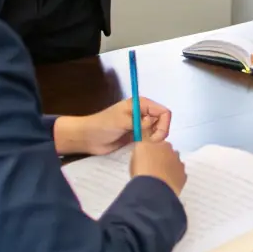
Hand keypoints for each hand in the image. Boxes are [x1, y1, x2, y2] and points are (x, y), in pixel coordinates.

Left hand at [56, 98, 171, 155]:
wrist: (89, 138)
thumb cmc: (103, 125)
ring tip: (145, 145)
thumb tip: (152, 122)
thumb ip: (138, 121)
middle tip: (150, 143)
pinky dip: (149, 143)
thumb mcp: (121, 121)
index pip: (163, 112)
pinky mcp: (136, 135)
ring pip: (157, 131)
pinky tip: (143, 147)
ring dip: (155, 138)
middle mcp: (143, 113)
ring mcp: (140, 124)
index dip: (163, 124)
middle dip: (160, 132)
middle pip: (162, 122)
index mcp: (141, 104)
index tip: (156, 137)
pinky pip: (150, 138)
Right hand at [131, 140, 186, 196]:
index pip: (159, 144)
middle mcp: (174, 152)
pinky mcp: (183, 179)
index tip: (147, 157)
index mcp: (163, 144)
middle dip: (162, 159)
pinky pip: (178, 177)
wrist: (152, 188)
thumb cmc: (143, 167)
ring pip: (174, 164)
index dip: (153, 150)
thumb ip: (144, 143)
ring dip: (168, 169)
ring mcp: (180, 166)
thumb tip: (147, 144)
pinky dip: (173, 179)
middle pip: (168, 154)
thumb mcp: (138, 149)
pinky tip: (165, 184)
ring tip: (158, 177)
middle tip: (152, 168)